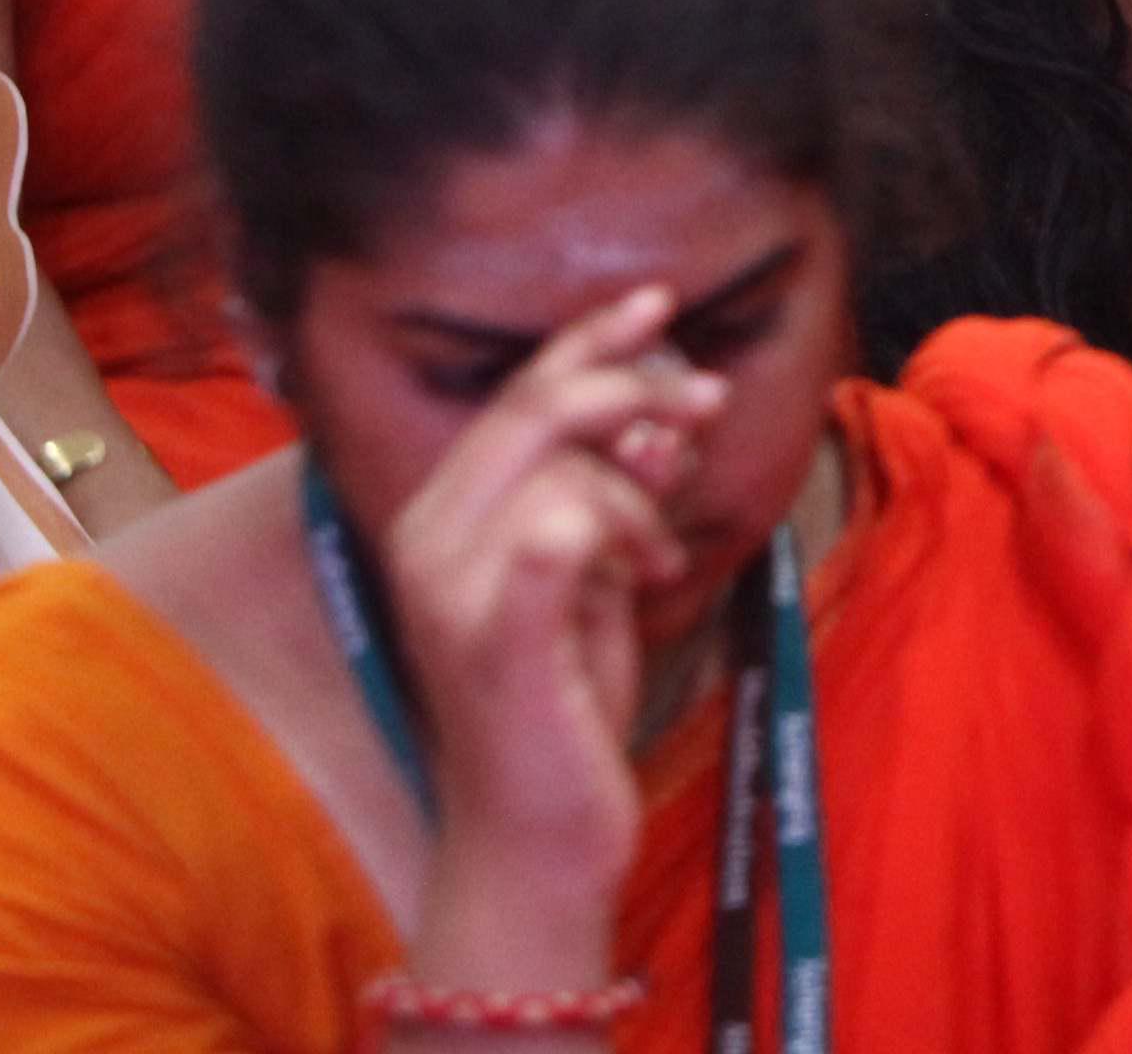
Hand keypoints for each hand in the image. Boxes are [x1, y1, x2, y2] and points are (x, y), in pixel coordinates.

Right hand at [380, 283, 728, 887]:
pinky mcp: (495, 635)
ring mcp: (450, 589)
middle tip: (708, 404)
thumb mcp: (597, 574)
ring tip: (654, 563)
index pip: (515, 396)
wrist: (536, 832)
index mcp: (436, 515)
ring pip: (563, 467)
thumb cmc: (566, 702)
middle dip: (636, 390)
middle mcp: (423, 539)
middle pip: (538, 410)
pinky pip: (559, 532)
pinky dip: (615, 532)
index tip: (658, 300)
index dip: (587, 340)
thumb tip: (663, 421)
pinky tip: (641, 578)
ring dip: (637, 499)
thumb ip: (614, 491)